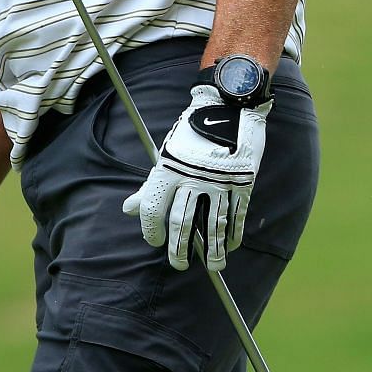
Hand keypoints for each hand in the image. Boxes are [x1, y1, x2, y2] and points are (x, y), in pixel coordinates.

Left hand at [122, 84, 268, 270]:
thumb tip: (128, 209)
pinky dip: (234, 233)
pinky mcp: (242, 181)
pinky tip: (231, 244)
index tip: (156, 242)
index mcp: (168, 169)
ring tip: (212, 265)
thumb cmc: (192, 133)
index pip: (152, 209)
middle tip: (179, 264)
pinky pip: (237, 215)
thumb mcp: (167, 155)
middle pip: (181, 223)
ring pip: (212, 226)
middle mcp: (191, 177)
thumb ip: (150, 186)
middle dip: (179, 250)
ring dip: (213, 250)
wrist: (228, 106)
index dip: (151, 231)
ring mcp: (219, 181)